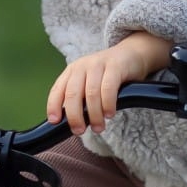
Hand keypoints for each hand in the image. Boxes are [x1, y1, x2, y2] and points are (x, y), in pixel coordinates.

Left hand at [47, 32, 171, 134]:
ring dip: (94, 114)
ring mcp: (98, 64)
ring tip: (98, 127)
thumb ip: (80, 99)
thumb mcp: (89, 84)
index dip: (54, 106)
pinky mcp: (115, 66)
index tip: (55, 122)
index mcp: (72, 72)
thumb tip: (72, 124)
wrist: (132, 55)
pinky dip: (108, 104)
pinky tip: (110, 114)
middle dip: (74, 116)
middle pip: (73, 94)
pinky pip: (108, 88)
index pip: (57, 90)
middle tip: (79, 131)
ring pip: (91, 93)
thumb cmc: (108, 76)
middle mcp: (82, 66)